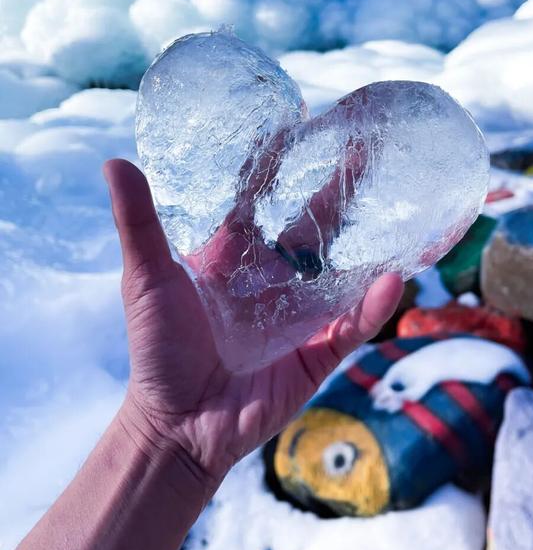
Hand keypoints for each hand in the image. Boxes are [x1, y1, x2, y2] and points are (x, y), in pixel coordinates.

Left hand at [104, 159, 402, 498]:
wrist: (178, 425)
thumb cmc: (158, 351)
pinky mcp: (317, 352)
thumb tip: (113, 162)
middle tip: (365, 151)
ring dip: (371, 241)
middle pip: (313, 228)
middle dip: (340, 191)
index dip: (278, 166)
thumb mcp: (147, 280)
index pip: (261, 201)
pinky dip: (372, 306)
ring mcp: (298, 316)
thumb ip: (139, 224)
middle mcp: (271, 280)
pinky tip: (391, 280)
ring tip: (401, 207)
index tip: (299, 124)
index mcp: (233, 257)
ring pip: (342, 271)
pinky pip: (351, 325)